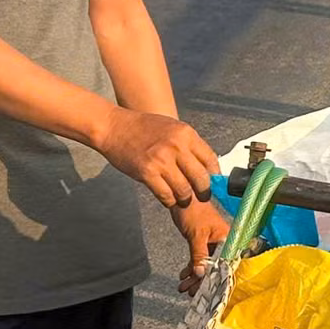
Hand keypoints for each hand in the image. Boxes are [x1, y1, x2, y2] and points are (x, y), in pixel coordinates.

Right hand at [92, 106, 219, 207]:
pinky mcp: (147, 172)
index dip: (215, 176)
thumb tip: (206, 166)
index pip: (210, 159)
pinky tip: (168, 198)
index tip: (214, 183)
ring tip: (182, 199)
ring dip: (185, 198)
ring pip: (184, 190)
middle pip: (201, 178)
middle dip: (203, 191)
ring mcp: (161, 160)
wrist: (114, 127)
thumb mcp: (172, 128)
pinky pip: (166, 195)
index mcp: (186, 134)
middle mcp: (176, 146)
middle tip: (201, 196)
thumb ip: (189, 145)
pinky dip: (169, 201)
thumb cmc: (143, 128)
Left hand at [173, 198, 230, 294]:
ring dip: (194, 277)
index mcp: (228, 238)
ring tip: (184, 287)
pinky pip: (199, 259)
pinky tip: (183, 276)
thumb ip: (199, 255)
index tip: (208, 292)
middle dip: (202, 281)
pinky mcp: (203, 242)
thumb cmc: (193, 210)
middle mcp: (224, 242)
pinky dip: (191, 268)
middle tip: (192, 292)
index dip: (218, 278)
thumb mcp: (196, 235)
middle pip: (215, 266)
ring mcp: (213, 243)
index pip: (226, 263)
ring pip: (206, 265)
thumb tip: (201, 274)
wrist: (181, 197)